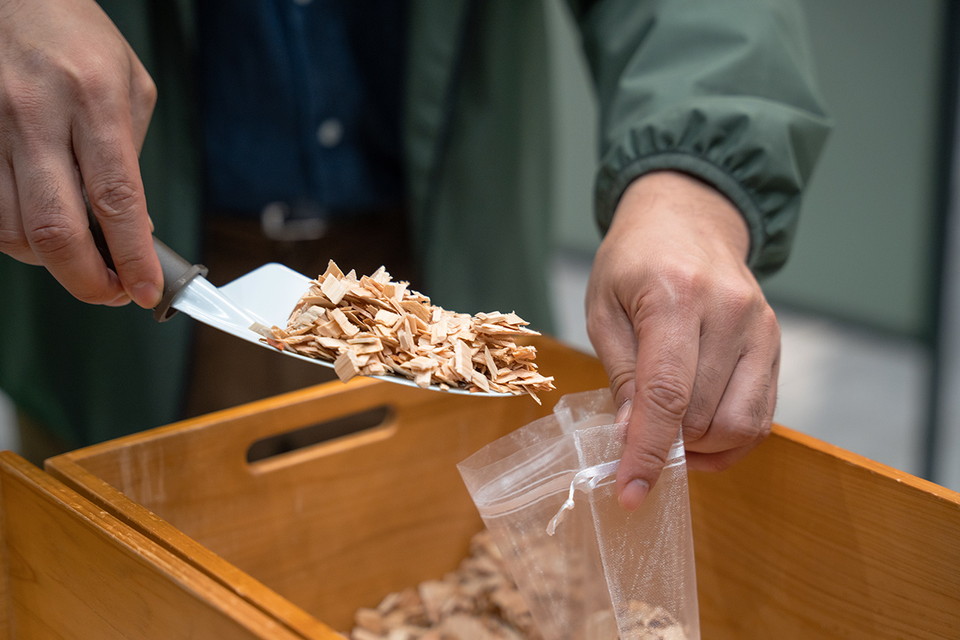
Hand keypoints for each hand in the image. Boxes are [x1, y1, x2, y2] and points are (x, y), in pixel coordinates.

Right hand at [0, 0, 159, 306]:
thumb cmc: (75, 37)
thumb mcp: (130, 86)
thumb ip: (132, 158)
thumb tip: (137, 226)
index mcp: (93, 99)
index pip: (116, 200)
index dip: (132, 257)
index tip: (143, 289)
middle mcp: (35, 115)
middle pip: (56, 229)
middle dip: (87, 279)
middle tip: (109, 291)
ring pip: (12, 231)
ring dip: (50, 263)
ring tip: (79, 258)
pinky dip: (15, 237)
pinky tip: (39, 228)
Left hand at [586, 171, 778, 509]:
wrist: (688, 218)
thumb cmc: (633, 262)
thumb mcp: (604, 308)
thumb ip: (622, 373)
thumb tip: (630, 438)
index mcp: (676, 295)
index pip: (667, 394)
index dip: (648, 452)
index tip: (630, 492)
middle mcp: (730, 311)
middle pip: (705, 416)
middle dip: (667, 446)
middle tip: (635, 444)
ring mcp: (761, 328)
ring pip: (741, 424)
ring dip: (701, 449)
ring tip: (668, 436)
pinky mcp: (776, 343)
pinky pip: (762, 415)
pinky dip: (729, 440)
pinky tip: (698, 434)